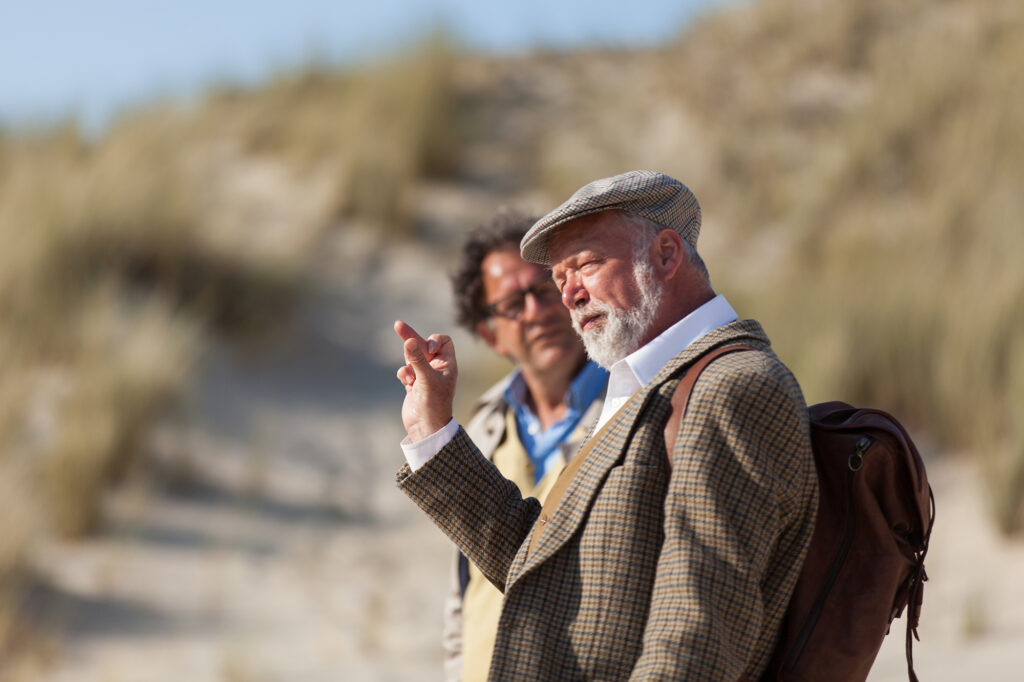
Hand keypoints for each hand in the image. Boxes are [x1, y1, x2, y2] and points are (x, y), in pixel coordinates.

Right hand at [394, 320, 457, 441]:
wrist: (426, 429)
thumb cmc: (433, 405)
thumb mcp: (426, 379)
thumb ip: (418, 359)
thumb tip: (409, 340)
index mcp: (448, 365)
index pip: (443, 341)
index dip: (433, 340)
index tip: (428, 349)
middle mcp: (437, 368)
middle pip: (424, 346)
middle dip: (412, 337)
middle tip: (398, 324)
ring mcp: (424, 376)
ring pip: (413, 358)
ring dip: (409, 363)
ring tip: (410, 376)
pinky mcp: (413, 384)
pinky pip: (406, 371)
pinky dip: (404, 374)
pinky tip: (407, 383)